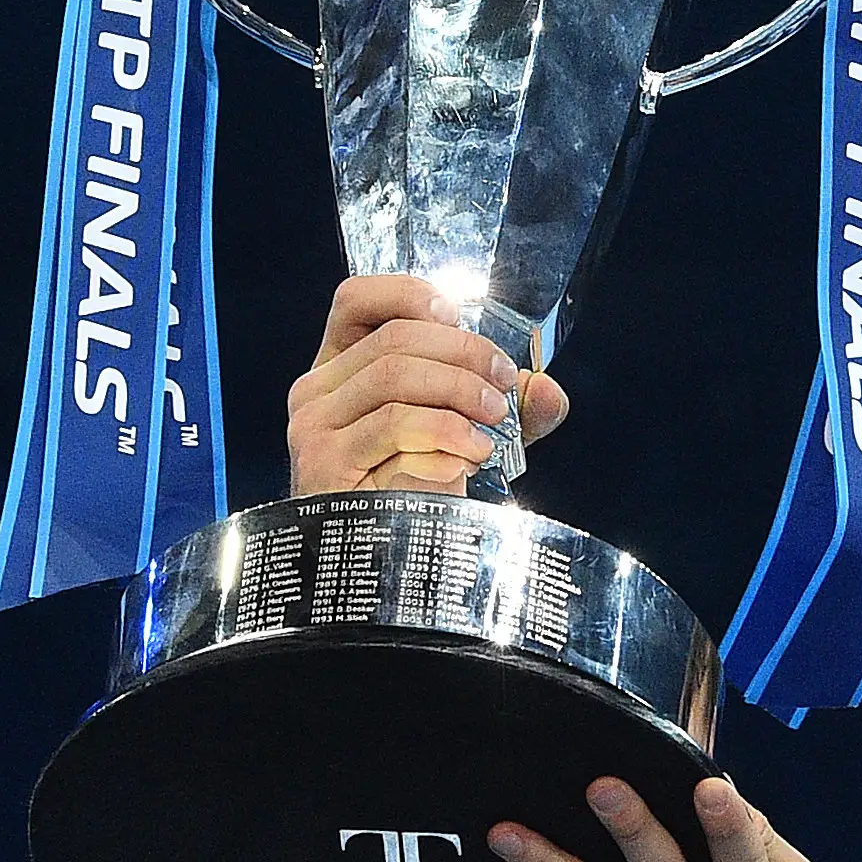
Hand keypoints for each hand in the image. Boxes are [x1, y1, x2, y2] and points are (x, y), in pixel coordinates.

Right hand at [288, 276, 571, 493]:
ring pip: (396, 374)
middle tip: (505, 384)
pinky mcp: (325, 461)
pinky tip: (470, 452)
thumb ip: (507, 410)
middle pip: (394, 338)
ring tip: (495, 419)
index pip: (355, 301)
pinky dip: (446, 430)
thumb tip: (547, 390)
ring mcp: (314, 426)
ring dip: (460, 389)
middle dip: (465, 353)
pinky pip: (396, 424)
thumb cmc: (415, 492)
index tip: (457, 316)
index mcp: (340, 370)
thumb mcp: (466, 437)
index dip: (408, 294)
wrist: (382, 567)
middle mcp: (316, 390)